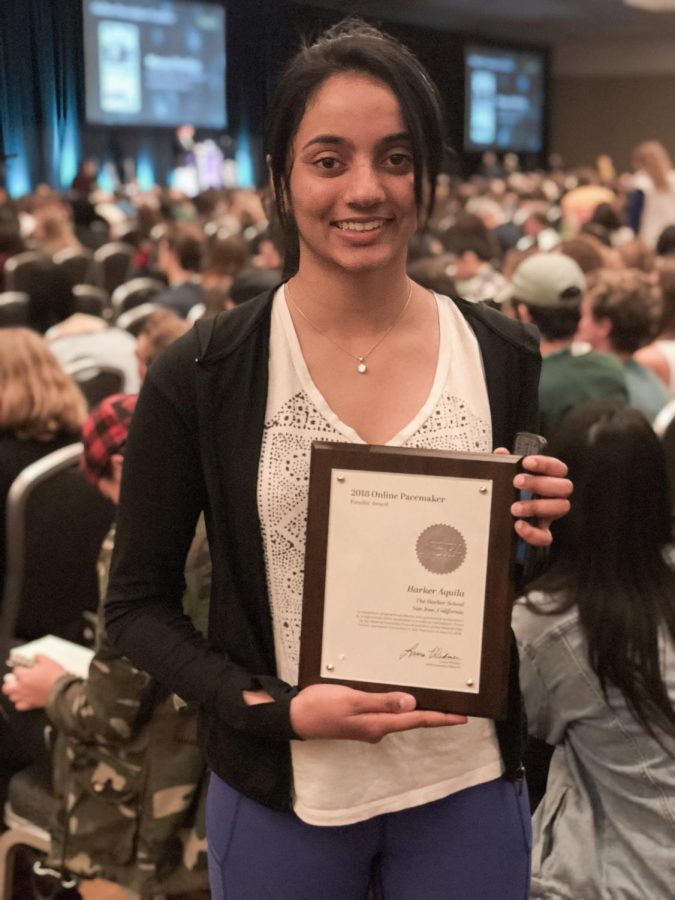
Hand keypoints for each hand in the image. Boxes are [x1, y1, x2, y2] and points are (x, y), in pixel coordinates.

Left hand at [1, 655, 66, 710]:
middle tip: (16, 680)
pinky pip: (19, 706)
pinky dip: (20, 703)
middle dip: (10, 683)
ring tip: (20, 689)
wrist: (62, 690)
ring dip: (14, 693)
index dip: (21, 668)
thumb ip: (39, 657)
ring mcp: (25, 697)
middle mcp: (22, 687)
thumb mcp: (48, 661)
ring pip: (12, 697)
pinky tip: (24, 699)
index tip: (25, 668)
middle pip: (7, 687)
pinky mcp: (31, 704)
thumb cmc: (55, 677)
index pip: (16, 671)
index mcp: (24, 676)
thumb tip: (36, 657)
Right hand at [290, 683, 466, 742]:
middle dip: (435, 712)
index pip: (418, 720)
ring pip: (400, 715)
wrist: (295, 716)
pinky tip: (402, 694)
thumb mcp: (352, 701)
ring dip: (418, 708)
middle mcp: (377, 727)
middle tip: (455, 702)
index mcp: (378, 724)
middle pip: (413, 719)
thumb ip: (382, 701)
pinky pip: (386, 710)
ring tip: (435, 696)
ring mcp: (368, 725)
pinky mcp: (360, 719)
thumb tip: (413, 704)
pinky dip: (400, 703)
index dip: (442, 718)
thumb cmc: (321, 706)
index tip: (463, 717)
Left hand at [497, 451, 571, 545]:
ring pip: (560, 508)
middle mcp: (553, 496)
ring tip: (515, 507)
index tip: (527, 462)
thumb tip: (501, 453)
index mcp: (548, 480)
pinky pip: (545, 537)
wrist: (501, 520)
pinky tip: (518, 525)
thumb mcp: (507, 476)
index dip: (546, 464)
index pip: (558, 468)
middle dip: (540, 483)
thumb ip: (506, 464)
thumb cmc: (511, 492)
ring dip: (537, 506)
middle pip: (564, 487)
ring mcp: (549, 515)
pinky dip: (533, 532)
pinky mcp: (542, 533)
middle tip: (517, 481)